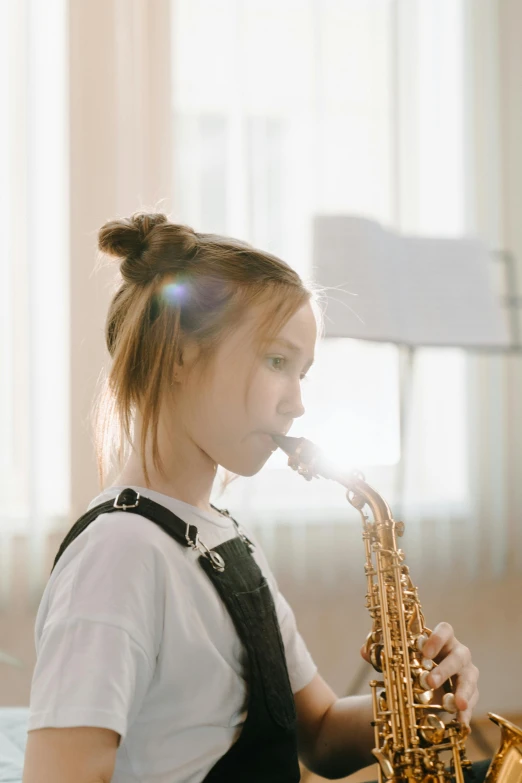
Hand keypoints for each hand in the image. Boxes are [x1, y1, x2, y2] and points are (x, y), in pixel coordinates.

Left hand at [360, 622, 478, 726]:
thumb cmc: (414, 666)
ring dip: (463, 691)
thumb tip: (364, 651)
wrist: (426, 687)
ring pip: (469, 678)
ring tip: (456, 704)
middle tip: (429, 682)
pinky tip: (461, 721)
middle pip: (458, 655)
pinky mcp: (471, 692)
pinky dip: (467, 712)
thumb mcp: (400, 660)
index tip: (425, 652)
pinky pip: (472, 701)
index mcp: (441, 640)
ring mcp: (467, 672)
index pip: (446, 630)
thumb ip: (382, 654)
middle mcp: (458, 653)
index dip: (437, 638)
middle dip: (444, 669)